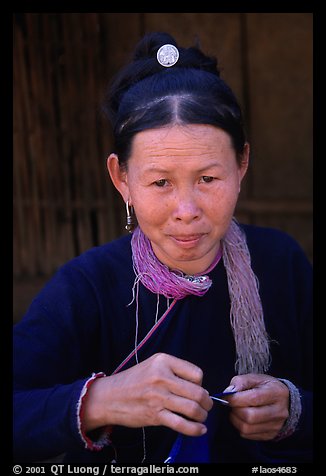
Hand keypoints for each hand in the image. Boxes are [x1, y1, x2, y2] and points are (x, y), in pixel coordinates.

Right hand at [83, 353, 212, 435]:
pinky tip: (200, 430)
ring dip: (202, 416)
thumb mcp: (153, 365)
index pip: (196, 374)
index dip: (201, 384)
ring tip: (201, 417)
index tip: (196, 390)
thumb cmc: (133, 381)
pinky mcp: (155, 415)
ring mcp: (158, 396)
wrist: (109, 396)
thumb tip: (198, 387)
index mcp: (163, 361)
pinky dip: (195, 429)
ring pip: (192, 409)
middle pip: (197, 392)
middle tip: (206, 407)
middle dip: (207, 403)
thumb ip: (174, 371)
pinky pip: (181, 424)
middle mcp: (162, 377)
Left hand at [224, 374, 288, 440]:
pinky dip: (239, 427)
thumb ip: (241, 382)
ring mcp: (275, 426)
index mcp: (276, 393)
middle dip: (235, 410)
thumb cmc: (266, 387)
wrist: (283, 401)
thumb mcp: (255, 378)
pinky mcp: (270, 435)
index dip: (236, 398)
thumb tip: (228, 392)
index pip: (254, 398)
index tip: (227, 396)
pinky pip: (247, 435)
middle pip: (250, 416)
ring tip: (236, 410)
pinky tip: (241, 418)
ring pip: (247, 428)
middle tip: (232, 404)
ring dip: (235, 419)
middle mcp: (279, 412)